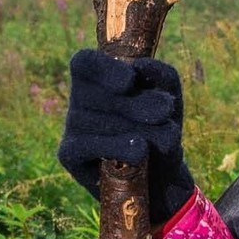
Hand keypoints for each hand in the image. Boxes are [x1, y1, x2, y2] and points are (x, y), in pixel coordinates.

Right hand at [57, 50, 195, 224]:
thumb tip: (141, 67)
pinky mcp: (68, 153)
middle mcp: (79, 98)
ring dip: (139, 129)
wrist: (161, 176)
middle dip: (137, 103)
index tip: (129, 81)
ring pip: (100, 121)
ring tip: (166, 139)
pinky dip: (117, 147)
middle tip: (165, 110)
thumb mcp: (170, 97)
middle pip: (99, 94)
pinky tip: (139, 152)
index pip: (84, 62)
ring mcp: (72, 125)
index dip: (105, 69)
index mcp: (98, 77)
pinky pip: (87, 145)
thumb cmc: (160, 127)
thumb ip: (162, 74)